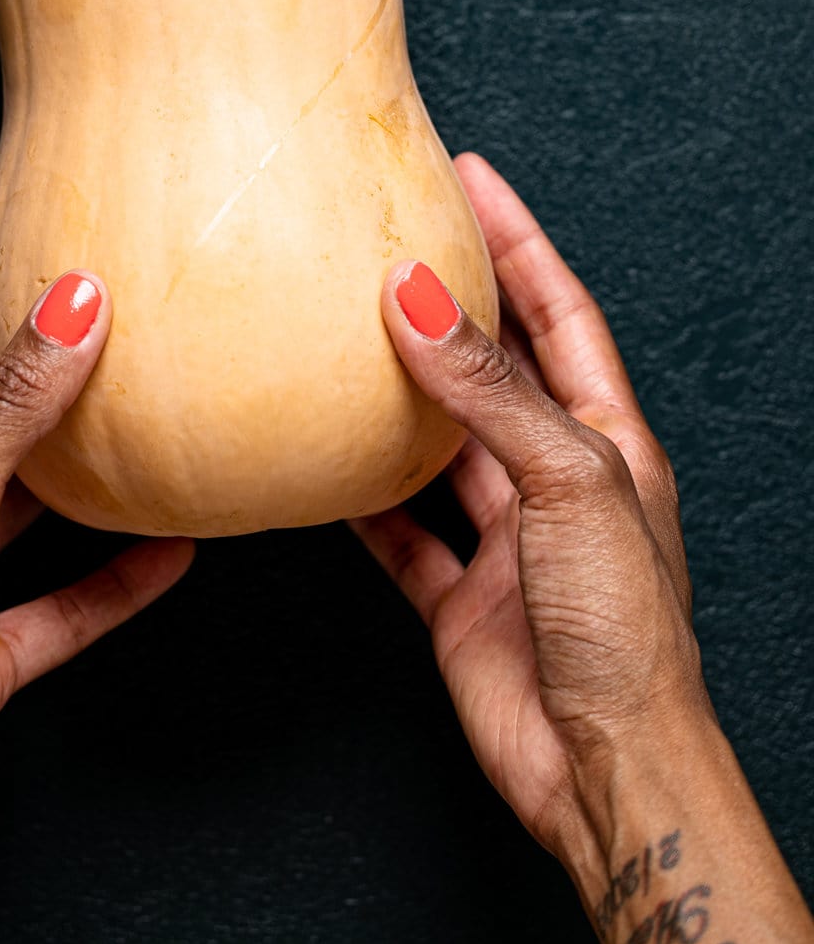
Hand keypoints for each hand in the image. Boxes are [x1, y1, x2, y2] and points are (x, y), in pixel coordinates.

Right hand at [353, 152, 813, 943]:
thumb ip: (485, 390)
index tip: (470, 177)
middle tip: (393, 229)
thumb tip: (411, 297)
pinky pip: (400, 530)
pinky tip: (320, 461)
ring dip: (399, 389)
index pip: (557, 311)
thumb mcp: (565, 481)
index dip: (518, 240)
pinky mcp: (460, 595)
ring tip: (343, 324)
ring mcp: (507, 537)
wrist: (605, 767)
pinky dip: (360, 496)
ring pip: (443, 442)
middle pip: (497, 366)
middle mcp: (555, 477)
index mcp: (606, 438)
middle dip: (452, 298)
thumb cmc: (623, 629)